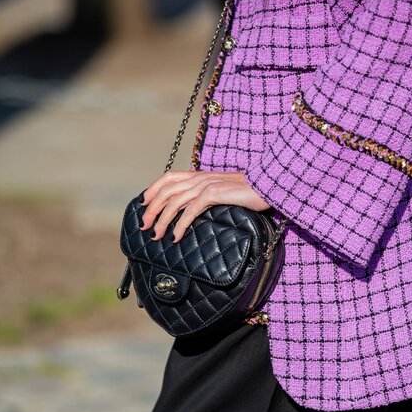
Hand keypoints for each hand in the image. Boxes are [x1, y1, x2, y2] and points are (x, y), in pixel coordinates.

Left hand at [139, 170, 270, 242]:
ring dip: (162, 220)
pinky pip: (190, 211)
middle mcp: (200, 177)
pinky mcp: (214, 194)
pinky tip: (175, 236)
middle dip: (152, 209)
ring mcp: (206, 184)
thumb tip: (197, 210)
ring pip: (174, 202)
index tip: (143, 203)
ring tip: (157, 235)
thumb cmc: (250, 191)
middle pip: (166, 191)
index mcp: (200, 175)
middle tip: (145, 226)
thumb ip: (209, 195)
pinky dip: (179, 225)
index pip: (169, 177)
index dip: (153, 189)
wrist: (268, 185)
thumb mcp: (224, 191)